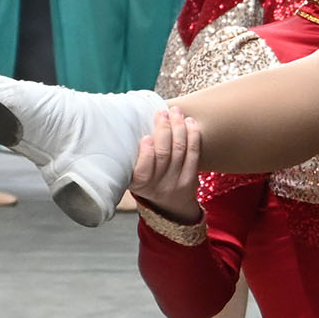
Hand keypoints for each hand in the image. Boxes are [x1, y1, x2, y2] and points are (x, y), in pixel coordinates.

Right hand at [133, 107, 205, 222]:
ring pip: (180, 151)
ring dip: (179, 127)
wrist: (170, 205)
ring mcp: (176, 183)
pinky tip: (190, 122)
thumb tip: (124, 123)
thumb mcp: (131, 174)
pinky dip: (193, 135)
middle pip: (164, 155)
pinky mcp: (191, 179)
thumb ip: (129, 156)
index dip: (146, 153)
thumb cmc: (146, 180)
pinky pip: (194, 154)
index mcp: (138, 184)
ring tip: (176, 112)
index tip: (146, 137)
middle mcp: (158, 186)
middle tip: (162, 113)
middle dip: (164, 130)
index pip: (143, 170)